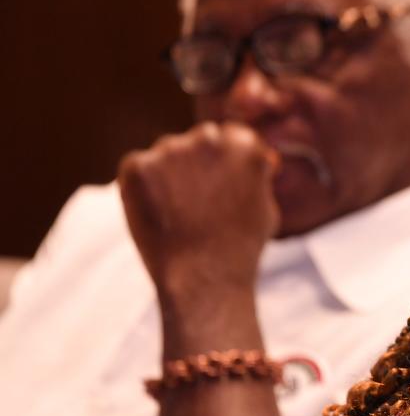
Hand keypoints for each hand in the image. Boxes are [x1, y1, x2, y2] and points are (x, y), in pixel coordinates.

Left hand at [118, 122, 279, 304]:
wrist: (203, 279)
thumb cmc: (240, 249)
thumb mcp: (267, 206)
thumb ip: (258, 176)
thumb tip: (261, 160)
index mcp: (245, 143)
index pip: (232, 136)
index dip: (226, 162)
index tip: (220, 185)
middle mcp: (208, 138)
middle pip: (200, 140)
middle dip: (199, 163)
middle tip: (197, 201)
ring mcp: (170, 150)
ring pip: (167, 153)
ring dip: (170, 173)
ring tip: (177, 215)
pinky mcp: (137, 167)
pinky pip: (139, 169)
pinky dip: (142, 189)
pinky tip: (158, 215)